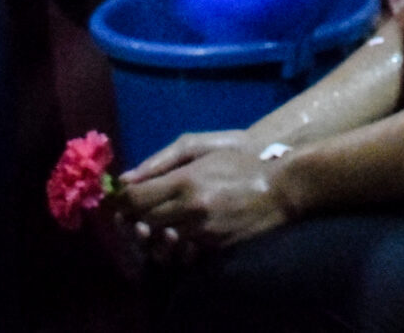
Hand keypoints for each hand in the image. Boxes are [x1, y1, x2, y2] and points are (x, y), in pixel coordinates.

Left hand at [120, 130, 292, 252]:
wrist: (280, 188)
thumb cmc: (240, 163)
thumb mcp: (202, 152)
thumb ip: (163, 164)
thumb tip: (127, 179)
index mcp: (186, 181)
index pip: (136, 197)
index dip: (123, 200)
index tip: (123, 198)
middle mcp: (190, 208)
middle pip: (143, 220)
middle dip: (135, 217)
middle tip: (135, 212)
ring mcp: (203, 231)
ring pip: (160, 239)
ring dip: (154, 232)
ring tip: (157, 223)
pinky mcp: (214, 246)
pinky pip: (182, 250)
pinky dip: (176, 243)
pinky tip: (180, 232)